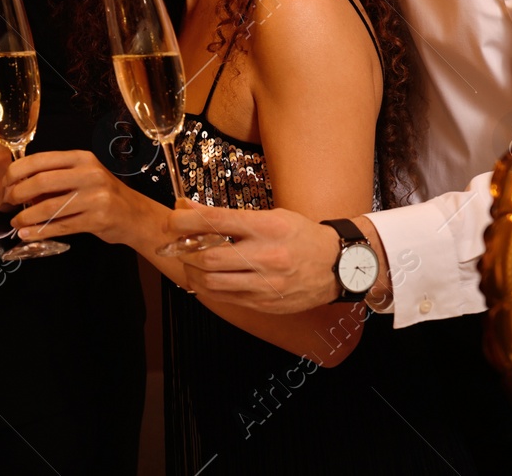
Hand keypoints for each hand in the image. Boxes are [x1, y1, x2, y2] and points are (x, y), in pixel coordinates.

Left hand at [5, 150, 160, 247]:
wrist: (135, 215)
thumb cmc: (102, 194)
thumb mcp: (82, 177)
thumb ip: (55, 179)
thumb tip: (19, 186)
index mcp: (82, 158)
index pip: (42, 159)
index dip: (18, 170)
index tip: (5, 181)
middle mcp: (89, 174)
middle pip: (43, 181)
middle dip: (19, 193)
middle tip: (8, 201)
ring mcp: (95, 197)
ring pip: (50, 206)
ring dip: (27, 216)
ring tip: (15, 222)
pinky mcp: (97, 219)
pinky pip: (61, 226)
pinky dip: (40, 231)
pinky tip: (28, 234)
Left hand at [164, 202, 340, 312]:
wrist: (338, 266)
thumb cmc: (301, 235)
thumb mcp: (271, 216)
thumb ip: (230, 216)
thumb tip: (190, 208)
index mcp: (268, 227)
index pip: (216, 221)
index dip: (186, 220)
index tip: (173, 217)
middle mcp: (267, 256)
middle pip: (209, 257)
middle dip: (184, 250)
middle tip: (177, 243)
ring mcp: (266, 284)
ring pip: (212, 282)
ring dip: (192, 271)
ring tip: (189, 262)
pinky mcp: (265, 303)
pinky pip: (225, 297)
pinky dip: (208, 287)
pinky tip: (205, 277)